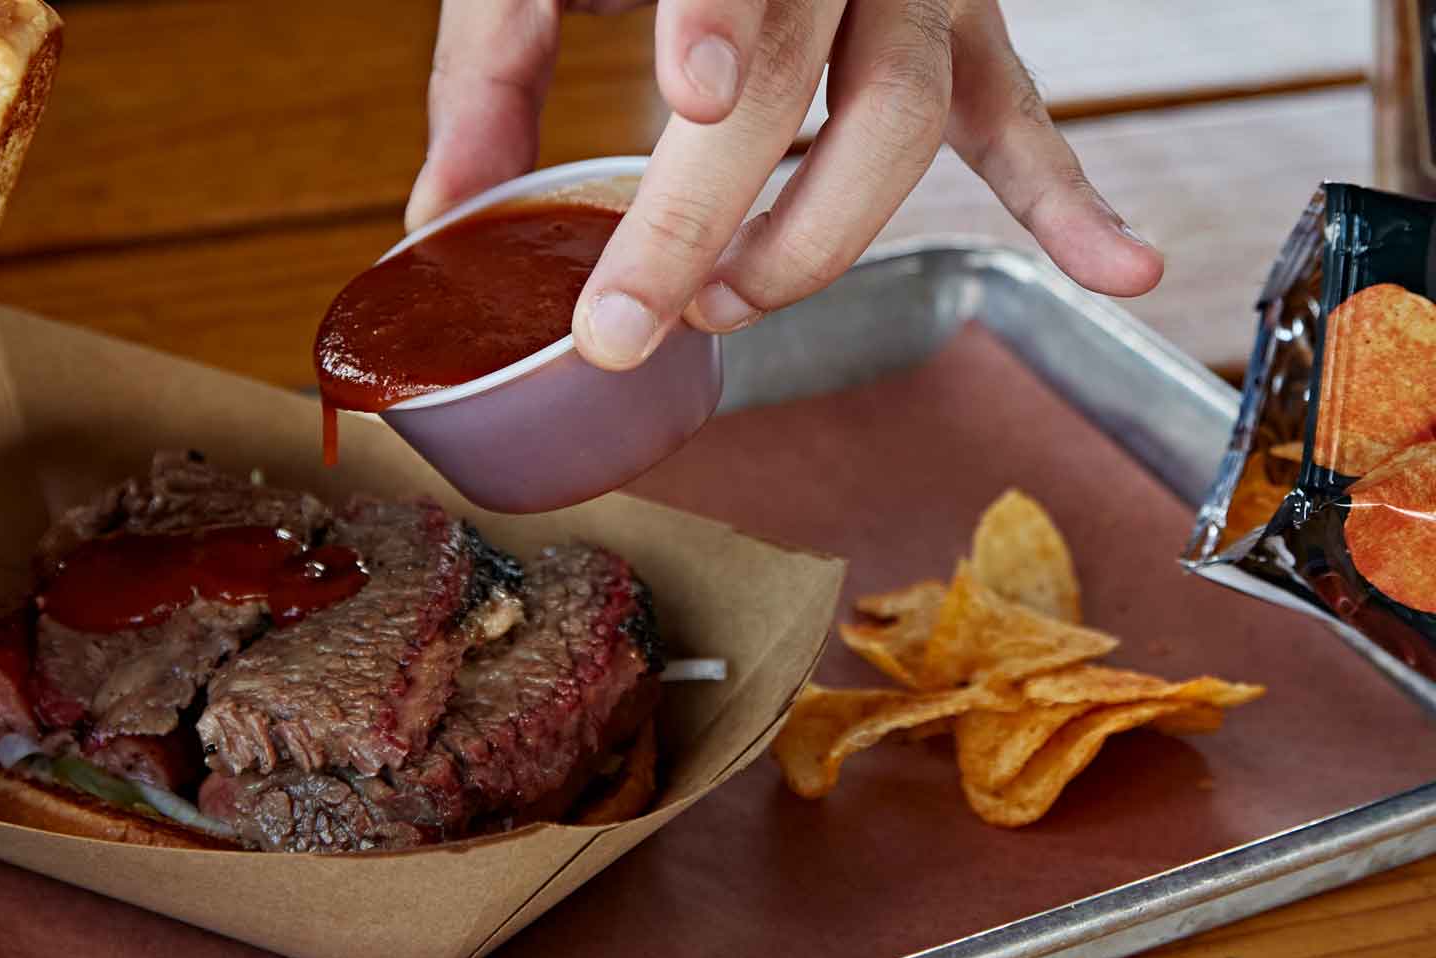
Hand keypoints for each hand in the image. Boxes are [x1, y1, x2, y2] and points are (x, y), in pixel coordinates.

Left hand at [407, 0, 1164, 369]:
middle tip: (639, 322)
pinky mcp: (970, 21)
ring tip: (732, 306)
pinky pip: (1025, 115)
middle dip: (721, 225)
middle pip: (814, 87)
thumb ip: (490, 66)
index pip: (722, 2)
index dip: (705, 78)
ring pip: (913, 118)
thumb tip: (442, 223)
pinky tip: (1118, 264)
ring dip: (823, 236)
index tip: (670, 171)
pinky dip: (1069, 197)